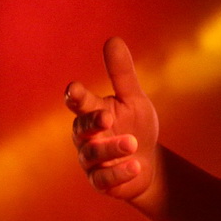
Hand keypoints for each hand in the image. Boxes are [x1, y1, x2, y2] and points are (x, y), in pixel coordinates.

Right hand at [65, 37, 159, 203]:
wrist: (147, 163)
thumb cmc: (135, 126)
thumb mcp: (133, 99)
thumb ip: (122, 74)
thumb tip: (113, 39)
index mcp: (91, 112)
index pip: (78, 102)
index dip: (75, 96)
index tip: (74, 90)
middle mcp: (86, 136)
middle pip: (81, 128)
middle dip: (92, 122)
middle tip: (107, 116)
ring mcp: (90, 161)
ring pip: (93, 154)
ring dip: (112, 147)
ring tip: (133, 143)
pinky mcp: (100, 181)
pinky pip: (104, 178)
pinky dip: (119, 172)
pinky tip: (136, 166)